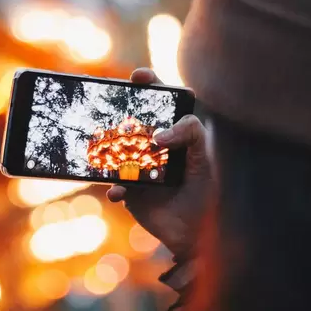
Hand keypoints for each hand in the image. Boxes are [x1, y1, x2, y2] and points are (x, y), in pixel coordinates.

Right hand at [107, 68, 213, 259]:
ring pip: (115, 149)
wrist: (194, 233)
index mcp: (172, 133)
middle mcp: (151, 146)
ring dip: (107, 147)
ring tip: (106, 150)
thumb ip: (191, 134)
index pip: (160, 103)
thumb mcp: (203, 158)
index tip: (139, 77)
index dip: (150, 85)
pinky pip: (113, 183)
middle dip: (119, 108)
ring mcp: (136, 166)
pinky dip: (113, 187)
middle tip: (109, 98)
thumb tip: (158, 136)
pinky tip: (119, 192)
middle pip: (132, 120)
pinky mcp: (128, 189)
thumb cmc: (202, 190)